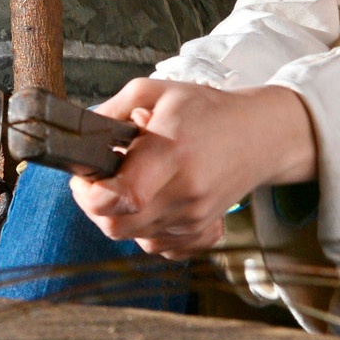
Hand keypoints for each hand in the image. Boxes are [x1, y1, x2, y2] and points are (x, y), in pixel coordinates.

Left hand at [69, 79, 316, 259]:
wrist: (261, 136)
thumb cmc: (207, 111)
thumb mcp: (157, 91)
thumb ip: (111, 110)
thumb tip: (79, 133)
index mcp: (171, 153)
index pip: (119, 198)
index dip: (89, 193)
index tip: (86, 176)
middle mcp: (185, 192)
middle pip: (116, 226)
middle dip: (97, 207)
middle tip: (102, 180)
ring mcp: (195, 217)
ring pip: (134, 238)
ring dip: (123, 216)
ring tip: (137, 183)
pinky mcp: (203, 232)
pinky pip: (159, 248)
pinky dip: (148, 231)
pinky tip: (156, 202)